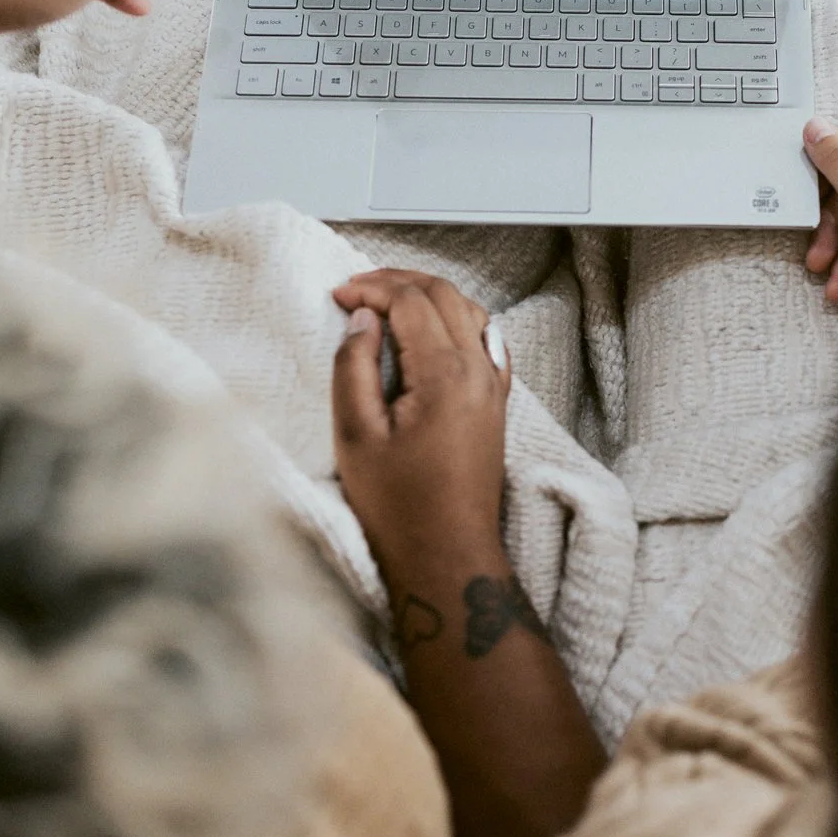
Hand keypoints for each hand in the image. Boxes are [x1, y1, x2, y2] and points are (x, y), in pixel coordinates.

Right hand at [331, 270, 512, 584]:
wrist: (447, 555)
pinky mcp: (497, 404)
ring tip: (388, 300)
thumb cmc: (399, 506)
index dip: (372, 289)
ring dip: (429, 295)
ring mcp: (495, 387)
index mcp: (446, 375)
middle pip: (445, 295)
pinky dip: (458, 319)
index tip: (339, 295)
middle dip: (399, 281)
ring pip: (470, 311)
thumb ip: (354, 366)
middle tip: (358, 287)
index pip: (412, 302)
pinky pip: (487, 339)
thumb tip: (363, 320)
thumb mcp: (355, 435)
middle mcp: (480, 372)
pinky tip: (433, 329)